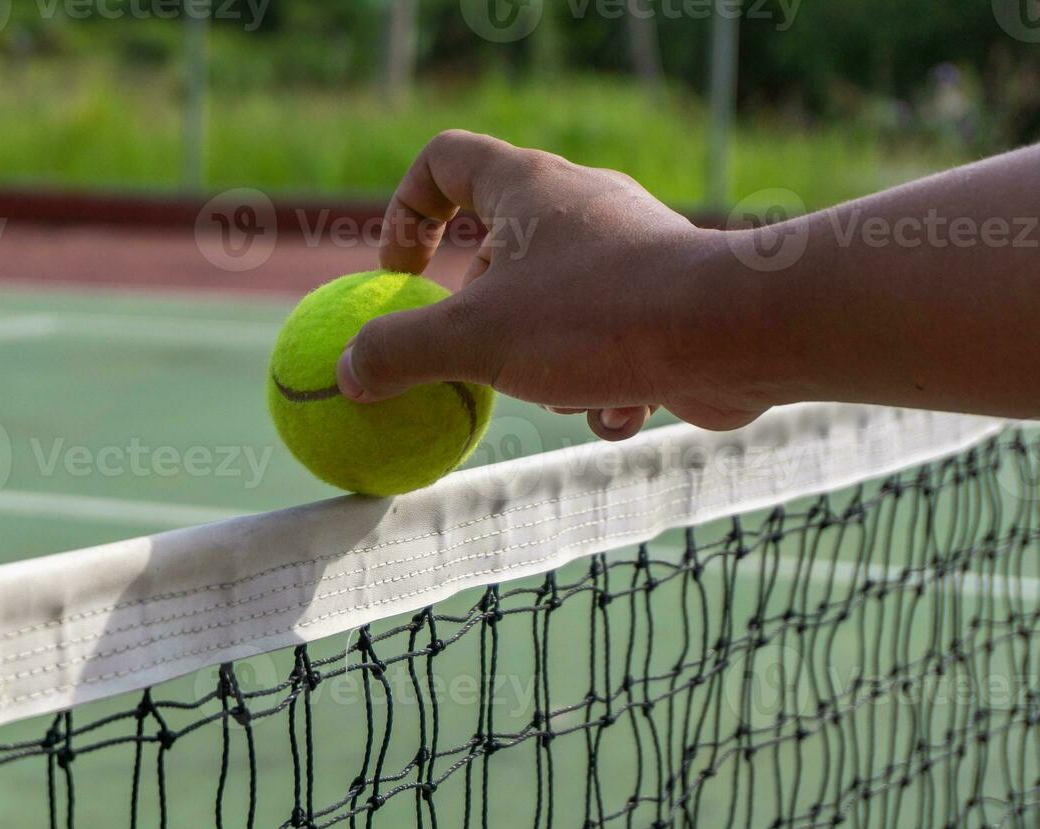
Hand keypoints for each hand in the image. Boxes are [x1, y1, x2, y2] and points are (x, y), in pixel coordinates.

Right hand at [334, 129, 768, 440]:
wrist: (735, 333)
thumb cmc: (595, 319)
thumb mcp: (474, 340)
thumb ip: (400, 352)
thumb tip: (345, 373)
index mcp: (526, 187)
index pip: (444, 160)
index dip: (405, 213)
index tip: (398, 278)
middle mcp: (580, 206)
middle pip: (500, 243)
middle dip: (478, 313)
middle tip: (472, 358)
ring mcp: (628, 251)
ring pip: (555, 301)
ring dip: (541, 361)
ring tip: (560, 392)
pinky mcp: (668, 300)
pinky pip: (611, 339)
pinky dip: (601, 385)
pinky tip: (617, 414)